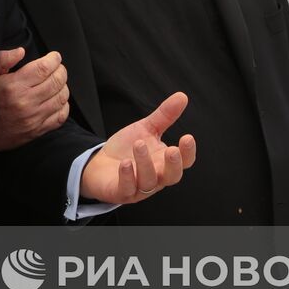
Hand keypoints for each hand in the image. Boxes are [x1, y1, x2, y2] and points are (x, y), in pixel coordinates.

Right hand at [0, 48, 69, 152]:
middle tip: (58, 67)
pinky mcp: (38, 130)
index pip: (43, 68)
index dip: (54, 59)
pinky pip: (60, 116)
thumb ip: (3, 60)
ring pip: (61, 97)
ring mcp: (33, 118)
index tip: (54, 57)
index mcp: (13, 86)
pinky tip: (57, 99)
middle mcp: (25, 102)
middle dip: (61, 70)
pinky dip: (63, 105)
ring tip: (57, 82)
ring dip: (63, 86)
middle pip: (56, 81)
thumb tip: (20, 51)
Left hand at [79, 92, 195, 203]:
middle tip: (172, 150)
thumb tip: (182, 96)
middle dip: (174, 164)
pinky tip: (125, 163)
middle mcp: (157, 177)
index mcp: (165, 162)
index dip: (188, 152)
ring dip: (145, 164)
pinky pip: (127, 188)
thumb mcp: (146, 129)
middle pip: (172, 177)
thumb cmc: (127, 149)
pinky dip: (127, 177)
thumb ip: (164, 116)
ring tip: (139, 144)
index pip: (184, 161)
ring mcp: (140, 188)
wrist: (100, 164)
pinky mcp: (122, 193)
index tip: (188, 137)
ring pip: (148, 181)